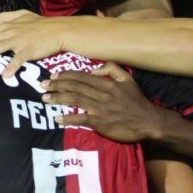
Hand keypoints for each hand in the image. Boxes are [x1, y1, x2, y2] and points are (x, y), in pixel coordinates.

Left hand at [0, 10, 70, 77]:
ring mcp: (19, 40)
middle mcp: (9, 32)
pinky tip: (5, 75)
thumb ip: (9, 16)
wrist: (60, 30)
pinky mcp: (30, 49)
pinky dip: (12, 66)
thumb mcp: (23, 15)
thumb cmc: (42, 25)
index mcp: (5, 26)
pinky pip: (19, 58)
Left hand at [43, 64, 166, 142]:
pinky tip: (57, 119)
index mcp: (107, 83)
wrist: (149, 122)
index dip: (66, 75)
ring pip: (75, 100)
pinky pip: (81, 119)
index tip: (54, 76)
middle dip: (57, 85)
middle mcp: (102, 94)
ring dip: (58, 98)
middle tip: (43, 85)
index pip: (82, 76)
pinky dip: (68, 119)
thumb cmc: (137, 101)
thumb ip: (112, 69)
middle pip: (75, 87)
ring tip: (45, 98)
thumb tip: (94, 69)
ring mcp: (100, 108)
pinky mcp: (101, 123)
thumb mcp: (128, 79)